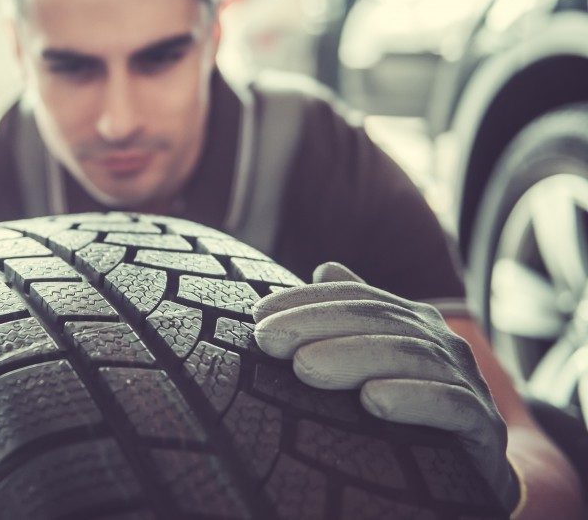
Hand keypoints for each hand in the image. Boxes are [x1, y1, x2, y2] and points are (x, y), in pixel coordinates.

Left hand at [252, 262, 518, 511]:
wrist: (475, 475)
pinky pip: (452, 404)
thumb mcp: (378, 362)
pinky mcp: (485, 427)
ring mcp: (469, 381)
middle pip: (378, 321)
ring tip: (304, 368)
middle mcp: (443, 343)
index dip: (307, 301)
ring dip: (353, 357)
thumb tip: (325, 268)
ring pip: (409, 357)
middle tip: (267, 340)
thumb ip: (354, 316)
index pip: (356, 299)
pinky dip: (413, 398)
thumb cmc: (411, 413)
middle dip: (317, 325)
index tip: (257, 316)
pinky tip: (373, 401)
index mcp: (414, 322)